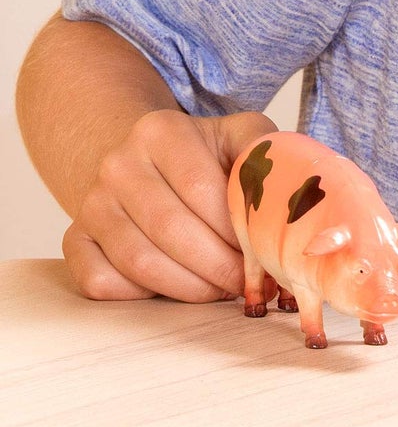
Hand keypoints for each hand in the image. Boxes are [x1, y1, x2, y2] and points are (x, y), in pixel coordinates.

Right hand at [64, 108, 276, 302]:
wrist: (145, 161)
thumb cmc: (206, 155)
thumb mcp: (241, 135)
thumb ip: (266, 152)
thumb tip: (293, 194)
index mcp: (160, 130)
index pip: (201, 189)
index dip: (235, 228)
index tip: (264, 251)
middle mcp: (117, 164)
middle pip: (171, 229)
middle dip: (218, 265)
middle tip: (247, 282)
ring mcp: (91, 203)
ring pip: (139, 261)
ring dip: (189, 286)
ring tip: (222, 289)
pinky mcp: (75, 240)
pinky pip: (104, 282)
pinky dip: (145, 295)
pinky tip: (179, 286)